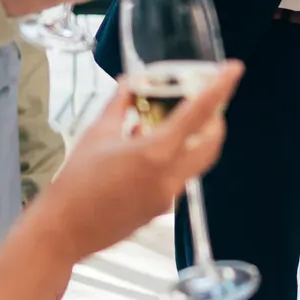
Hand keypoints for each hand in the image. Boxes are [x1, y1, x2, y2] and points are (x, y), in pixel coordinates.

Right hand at [33, 61, 241, 264]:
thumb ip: (120, 104)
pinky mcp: (162, 209)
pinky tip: (152, 145)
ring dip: (197, 137)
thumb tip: (131, 80)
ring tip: (180, 117)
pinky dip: (176, 156)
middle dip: (215, 117)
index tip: (235, 68)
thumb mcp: (96, 134)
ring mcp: (169, 196)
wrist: (64, 231)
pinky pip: (179, 176)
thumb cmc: (75, 181)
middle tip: (209, 97)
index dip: (220, 88)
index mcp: (155, 153)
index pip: (198, 113)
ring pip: (198, 160)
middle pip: (210, 142)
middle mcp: (170, 176)